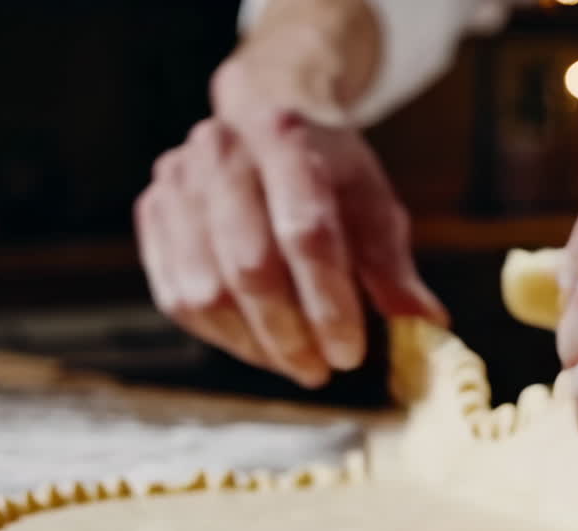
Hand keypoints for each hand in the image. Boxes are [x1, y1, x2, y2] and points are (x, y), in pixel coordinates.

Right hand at [135, 0, 445, 387]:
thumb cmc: (326, 170)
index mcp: (286, 137)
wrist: (261, 113)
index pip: (306, 233)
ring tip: (294, 362)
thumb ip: (392, 266)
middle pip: (251, 267)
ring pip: (208, 292)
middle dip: (291, 334)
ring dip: (255, 345)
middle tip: (322, 370)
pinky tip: (257, 344)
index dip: (329, 304)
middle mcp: (222, 151)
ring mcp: (177, 181)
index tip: (350, 353)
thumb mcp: (371, 202)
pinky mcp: (153, 212)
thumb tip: (424, 326)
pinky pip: (178, 297)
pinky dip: (221, 335)